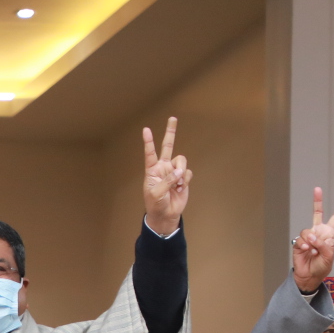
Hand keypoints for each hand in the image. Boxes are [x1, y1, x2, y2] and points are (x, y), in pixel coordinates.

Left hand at [142, 117, 191, 236]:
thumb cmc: (155, 204)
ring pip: (182, 160)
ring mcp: (174, 171)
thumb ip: (167, 180)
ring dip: (181, 172)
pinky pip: (187, 172)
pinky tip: (180, 189)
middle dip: (170, 132)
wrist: (166, 214)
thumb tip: (179, 170)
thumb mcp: (156, 193)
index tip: (146, 130)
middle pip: (168, 146)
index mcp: (152, 170)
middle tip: (172, 118)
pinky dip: (185, 180)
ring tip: (177, 185)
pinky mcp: (183, 177)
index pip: (150, 153)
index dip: (149, 142)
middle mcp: (163, 167)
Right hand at [291, 186, 333, 292]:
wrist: (309, 276)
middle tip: (317, 189)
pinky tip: (307, 250)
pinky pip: (300, 240)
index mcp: (329, 235)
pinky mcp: (298, 244)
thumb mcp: (329, 256)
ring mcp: (307, 238)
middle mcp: (318, 233)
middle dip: (317, 201)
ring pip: (307, 230)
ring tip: (312, 248)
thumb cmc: (322, 266)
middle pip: (317, 214)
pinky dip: (304, 244)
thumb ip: (324, 244)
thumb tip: (312, 237)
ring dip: (310, 239)